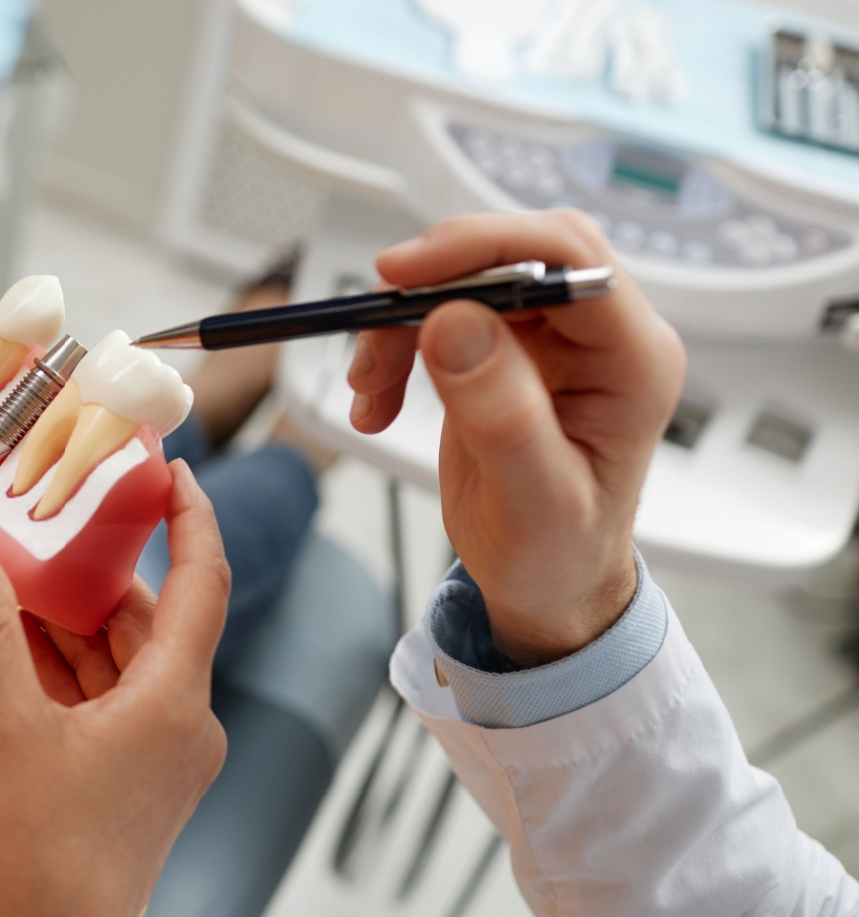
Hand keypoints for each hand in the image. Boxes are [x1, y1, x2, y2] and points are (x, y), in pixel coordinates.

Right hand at [0, 463, 229, 916]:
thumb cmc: (40, 857)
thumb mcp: (3, 727)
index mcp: (177, 702)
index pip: (204, 582)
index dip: (191, 518)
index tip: (173, 468)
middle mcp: (183, 722)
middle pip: (150, 619)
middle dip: (96, 571)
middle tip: (51, 514)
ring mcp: (158, 753)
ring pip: (120, 660)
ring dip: (69, 621)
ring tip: (14, 570)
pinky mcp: (131, 777)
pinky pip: (104, 698)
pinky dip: (65, 667)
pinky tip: (13, 638)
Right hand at [347, 211, 684, 664]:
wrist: (546, 582)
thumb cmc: (558, 553)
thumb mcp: (534, 502)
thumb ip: (502, 414)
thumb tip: (455, 322)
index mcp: (633, 360)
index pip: (568, 257)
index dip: (486, 247)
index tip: (407, 274)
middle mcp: (599, 336)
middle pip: (514, 253)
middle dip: (435, 280)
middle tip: (375, 319)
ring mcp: (551, 339)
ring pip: (467, 280)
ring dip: (402, 323)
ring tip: (370, 388)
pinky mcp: (506, 349)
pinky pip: (441, 315)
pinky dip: (396, 347)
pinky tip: (378, 400)